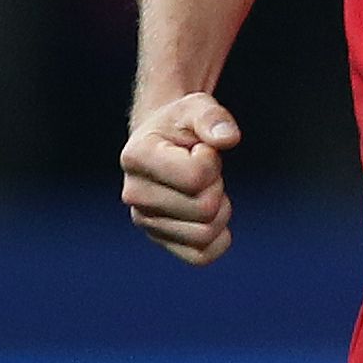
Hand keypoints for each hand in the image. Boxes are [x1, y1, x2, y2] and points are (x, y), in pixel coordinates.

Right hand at [121, 91, 241, 263]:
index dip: (211, 159)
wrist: (164, 143)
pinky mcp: (161, 239)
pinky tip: (213, 216)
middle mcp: (134, 194)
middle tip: (204, 169)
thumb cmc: (181, 125)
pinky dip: (218, 239)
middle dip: (217, 184)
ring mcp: (145, 220)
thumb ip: (213, 117)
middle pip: (205, 208)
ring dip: (220, 209)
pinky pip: (201, 256)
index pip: (196, 176)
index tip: (200, 149)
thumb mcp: (197, 106)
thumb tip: (228, 138)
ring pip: (206, 234)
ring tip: (205, 188)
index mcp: (137, 157)